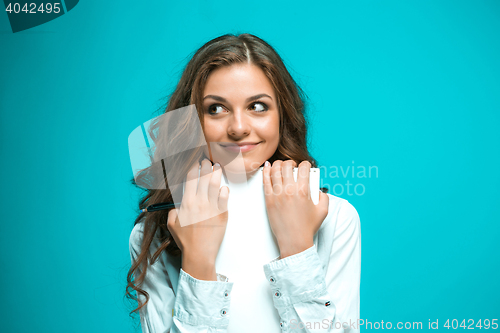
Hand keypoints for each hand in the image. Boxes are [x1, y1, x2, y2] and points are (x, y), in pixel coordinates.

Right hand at [167, 158, 229, 279]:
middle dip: (206, 166)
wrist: (199, 254)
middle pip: (204, 177)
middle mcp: (199, 202)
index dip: (194, 168)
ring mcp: (212, 207)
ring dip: (217, 172)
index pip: (190, 179)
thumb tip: (177, 204)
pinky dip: (224, 189)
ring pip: (215, 183)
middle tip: (208, 162)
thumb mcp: (172, 225)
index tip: (196, 163)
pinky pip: (225, 196)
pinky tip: (223, 187)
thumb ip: (172, 211)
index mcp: (187, 203)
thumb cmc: (186, 241)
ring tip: (218, 167)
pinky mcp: (222, 213)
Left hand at [263, 159, 328, 257]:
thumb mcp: (323, 211)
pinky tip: (267, 167)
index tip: (305, 165)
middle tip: (292, 165)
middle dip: (291, 162)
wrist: (294, 241)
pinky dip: (266, 171)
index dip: (305, 164)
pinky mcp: (269, 200)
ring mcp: (278, 194)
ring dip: (278, 164)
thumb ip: (324, 197)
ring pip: (275, 170)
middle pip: (287, 165)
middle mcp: (290, 190)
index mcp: (304, 190)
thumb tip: (319, 190)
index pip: (304, 168)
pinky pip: (265, 180)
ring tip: (280, 165)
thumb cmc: (307, 227)